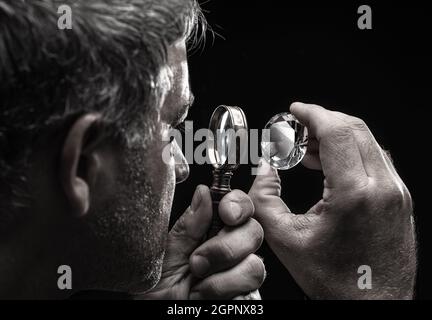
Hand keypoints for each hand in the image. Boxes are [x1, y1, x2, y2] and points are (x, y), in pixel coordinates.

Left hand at [139, 185, 264, 299]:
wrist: (156, 316)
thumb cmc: (154, 288)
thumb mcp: (166, 253)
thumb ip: (188, 226)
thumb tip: (204, 192)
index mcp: (211, 230)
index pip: (239, 206)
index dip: (239, 204)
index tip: (227, 213)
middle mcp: (229, 249)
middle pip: (254, 232)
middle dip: (225, 249)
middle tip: (196, 262)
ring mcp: (239, 274)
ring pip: (254, 266)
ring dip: (221, 280)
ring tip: (196, 287)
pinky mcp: (244, 297)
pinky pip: (250, 294)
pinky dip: (224, 298)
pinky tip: (205, 300)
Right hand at [249, 102, 415, 299]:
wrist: (373, 303)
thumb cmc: (335, 279)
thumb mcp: (285, 239)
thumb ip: (264, 199)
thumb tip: (263, 171)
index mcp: (355, 194)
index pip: (337, 131)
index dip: (313, 113)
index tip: (297, 110)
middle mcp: (383, 188)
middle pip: (355, 129)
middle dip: (323, 121)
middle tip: (299, 128)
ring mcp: (396, 193)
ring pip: (368, 142)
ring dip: (338, 136)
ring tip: (310, 148)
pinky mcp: (399, 199)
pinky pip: (376, 160)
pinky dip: (351, 152)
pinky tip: (332, 165)